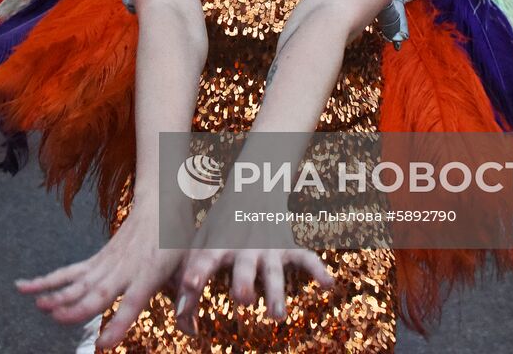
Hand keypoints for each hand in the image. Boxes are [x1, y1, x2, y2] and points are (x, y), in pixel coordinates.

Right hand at [16, 200, 182, 348]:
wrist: (158, 205)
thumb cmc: (174, 242)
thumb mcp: (187, 268)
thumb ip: (186, 301)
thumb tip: (193, 334)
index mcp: (148, 274)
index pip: (132, 303)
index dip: (118, 323)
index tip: (102, 344)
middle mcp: (123, 269)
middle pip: (97, 292)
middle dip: (77, 307)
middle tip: (57, 319)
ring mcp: (107, 263)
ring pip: (78, 280)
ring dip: (57, 293)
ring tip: (39, 305)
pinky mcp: (96, 260)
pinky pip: (68, 272)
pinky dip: (46, 279)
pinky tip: (25, 287)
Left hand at [172, 216, 332, 333]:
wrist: (252, 188)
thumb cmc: (220, 226)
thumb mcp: (200, 244)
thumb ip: (189, 280)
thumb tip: (183, 324)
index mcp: (217, 244)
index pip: (204, 259)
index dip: (195, 272)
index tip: (188, 285)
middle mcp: (243, 247)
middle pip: (244, 267)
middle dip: (243, 283)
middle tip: (243, 299)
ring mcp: (268, 247)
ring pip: (273, 271)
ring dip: (276, 292)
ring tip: (278, 316)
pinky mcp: (287, 246)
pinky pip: (305, 258)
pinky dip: (317, 269)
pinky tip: (328, 284)